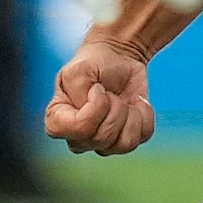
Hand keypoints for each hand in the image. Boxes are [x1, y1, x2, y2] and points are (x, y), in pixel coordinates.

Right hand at [41, 31, 158, 157]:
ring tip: (122, 99)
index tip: (97, 89)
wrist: (118, 58)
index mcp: (57, 120)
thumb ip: (78, 91)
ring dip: (130, 114)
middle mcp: (77, 138)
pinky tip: (135, 103)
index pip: (79, 129)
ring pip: (124, 144)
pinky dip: (144, 115)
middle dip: (115, 107)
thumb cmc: (94, 62)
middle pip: (102, 138)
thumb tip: (97, 111)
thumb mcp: (78, 69)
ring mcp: (102, 143)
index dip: (95, 109)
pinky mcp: (125, 140)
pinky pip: (142, 137)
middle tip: (110, 91)